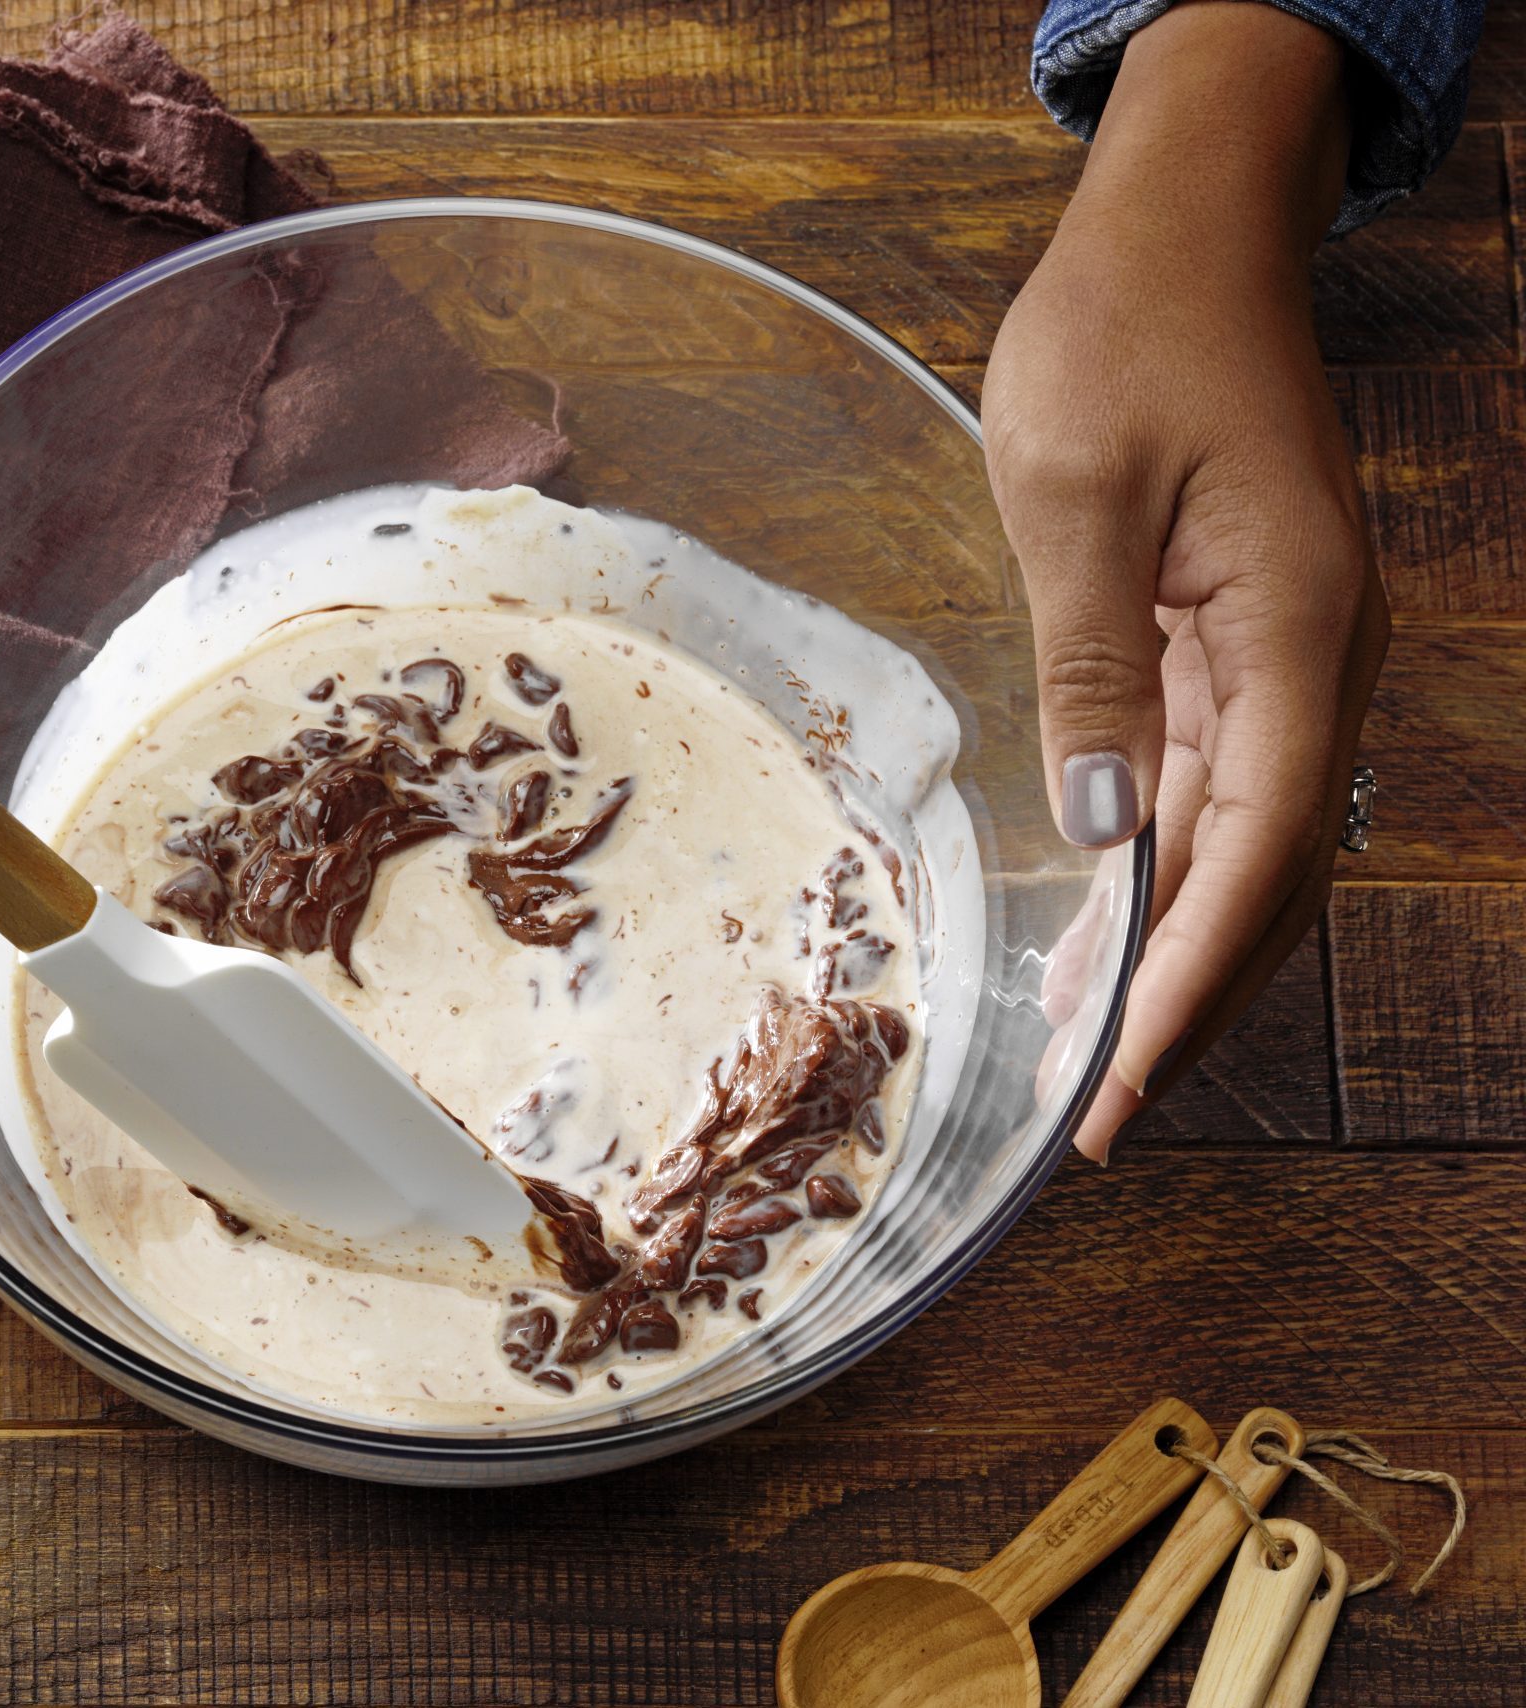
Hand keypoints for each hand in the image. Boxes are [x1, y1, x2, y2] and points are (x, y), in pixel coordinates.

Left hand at [983, 2, 1388, 1159]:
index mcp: (1297, 632)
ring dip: (1171, 945)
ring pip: (1243, 839)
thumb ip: (1093, 669)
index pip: (1253, 852)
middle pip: (1266, 873)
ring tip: (1084, 1050)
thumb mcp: (1074, 496)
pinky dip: (1159, 864)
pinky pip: (1212, 780)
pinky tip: (1101, 923)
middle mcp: (1316, 658)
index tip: (1118, 1083)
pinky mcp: (1242, 636)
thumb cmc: (1125, 333)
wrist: (1184, 228)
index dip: (1187, 980)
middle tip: (1094, 1112)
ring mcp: (1287, 651)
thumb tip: (1107, 833)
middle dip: (1186, 997)